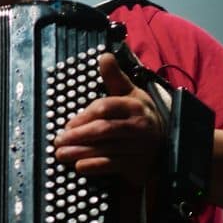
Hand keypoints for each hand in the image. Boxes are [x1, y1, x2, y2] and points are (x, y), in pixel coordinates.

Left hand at [53, 52, 164, 190]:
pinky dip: (94, 167)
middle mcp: (138, 125)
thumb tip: (105, 56)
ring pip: (105, 149)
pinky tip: (79, 166)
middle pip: (103, 130)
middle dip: (78, 136)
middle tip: (58, 140)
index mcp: (133, 105)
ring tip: (60, 155)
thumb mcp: (130, 93)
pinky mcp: (137, 164)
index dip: (83, 117)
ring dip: (80, 152)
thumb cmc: (138, 115)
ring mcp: (138, 147)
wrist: (163, 143)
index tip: (67, 125)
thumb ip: (115, 77)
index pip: (104, 108)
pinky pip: (112, 166)